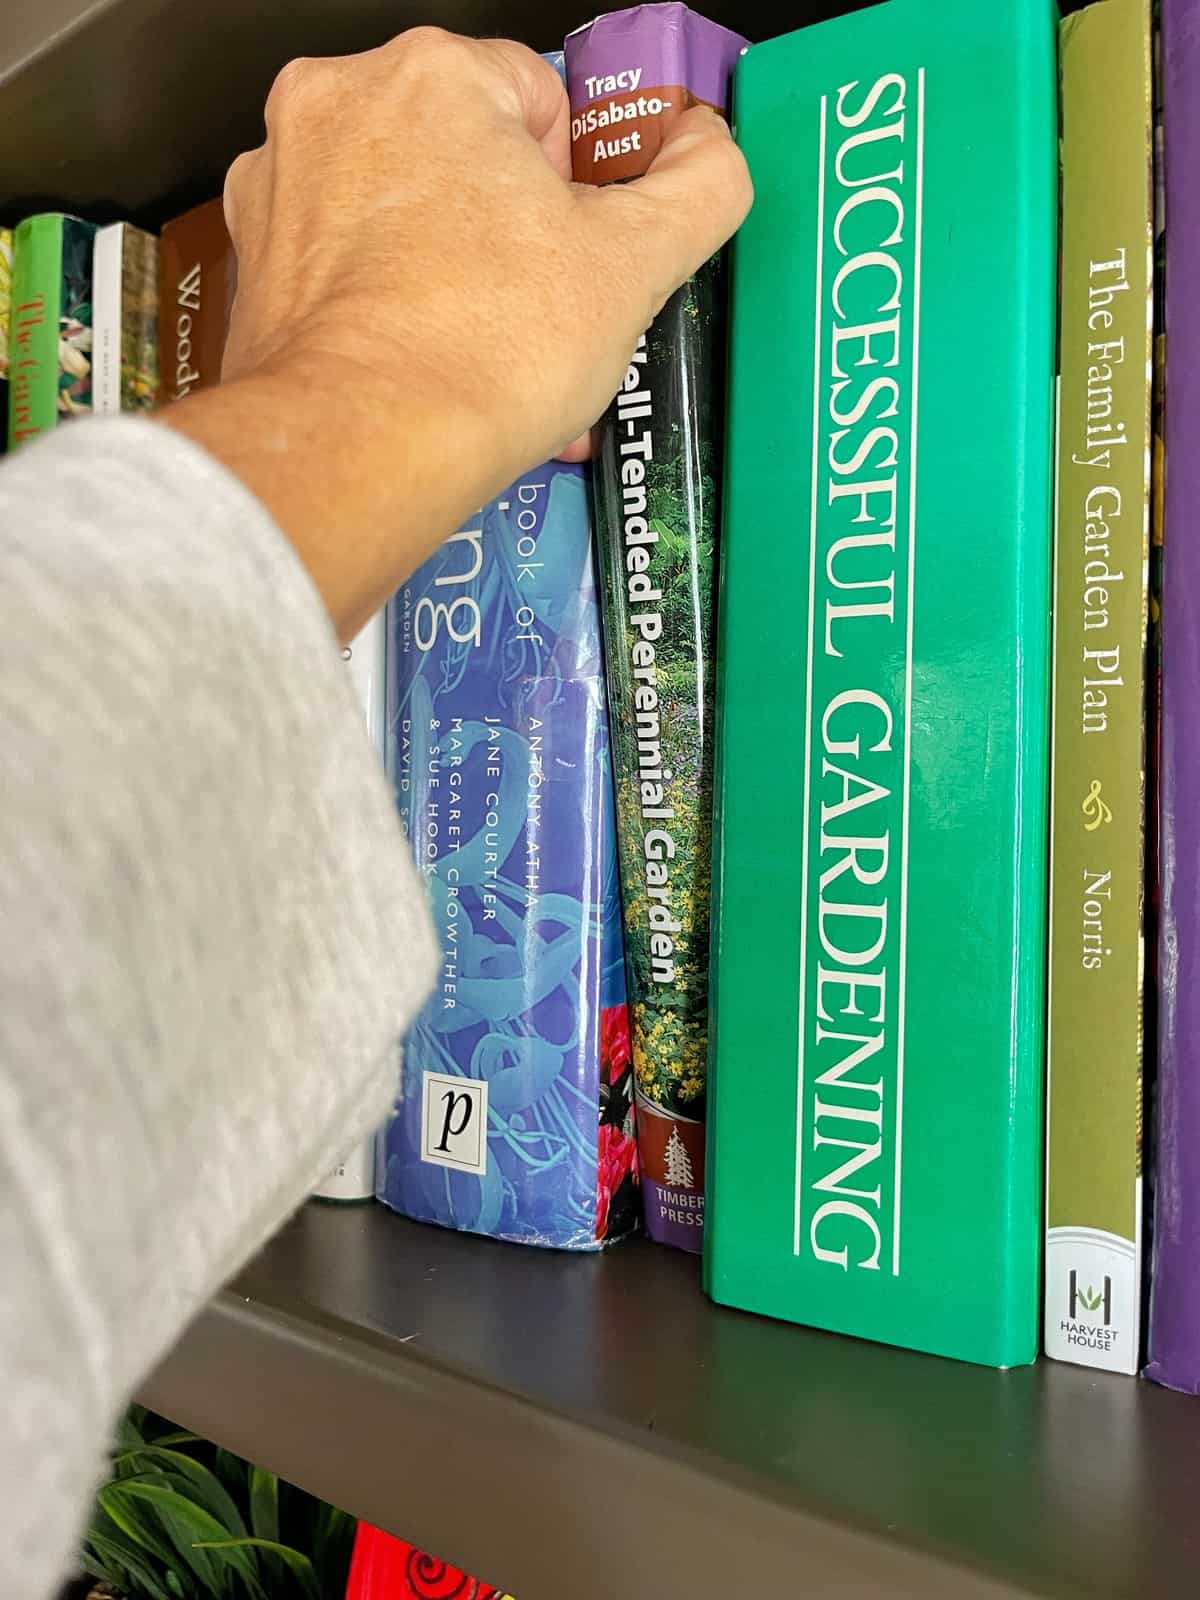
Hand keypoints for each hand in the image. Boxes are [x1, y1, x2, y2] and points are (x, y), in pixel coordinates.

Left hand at [159, 27, 750, 638]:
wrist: (362, 454)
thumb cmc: (478, 355)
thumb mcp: (637, 262)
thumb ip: (701, 183)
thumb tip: (710, 151)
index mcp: (431, 75)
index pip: (540, 98)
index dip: (576, 184)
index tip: (577, 249)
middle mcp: (338, 107)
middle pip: (462, 155)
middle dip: (510, 233)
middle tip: (537, 311)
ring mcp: (280, 185)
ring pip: (401, 213)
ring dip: (453, 273)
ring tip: (486, 352)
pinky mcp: (253, 265)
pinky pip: (347, 269)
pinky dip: (390, 308)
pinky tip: (429, 366)